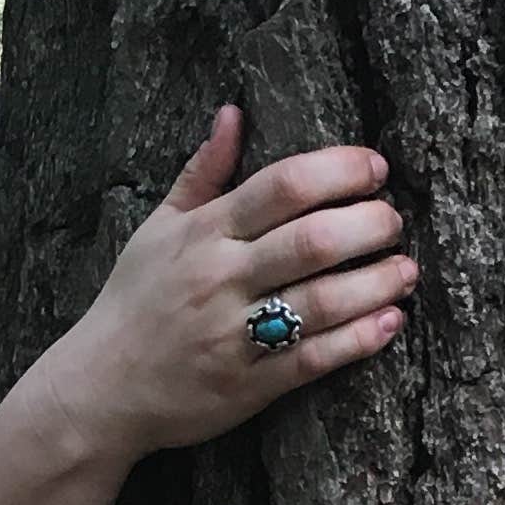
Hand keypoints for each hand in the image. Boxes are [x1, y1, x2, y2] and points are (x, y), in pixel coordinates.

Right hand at [27, 106, 412, 472]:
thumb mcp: (157, 230)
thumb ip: (202, 174)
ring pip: (324, 300)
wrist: (99, 391)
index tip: (375, 170)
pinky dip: (360, 338)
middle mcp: (221, 278)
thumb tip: (233, 113)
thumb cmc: (133, 304)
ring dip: (378, 282)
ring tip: (405, 271)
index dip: (341, 171)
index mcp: (203, 233)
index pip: (284, 185)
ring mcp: (235, 334)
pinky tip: (389, 322)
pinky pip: (315, 358)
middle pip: (315, 239)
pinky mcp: (249, 384)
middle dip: (371, 224)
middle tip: (393, 222)